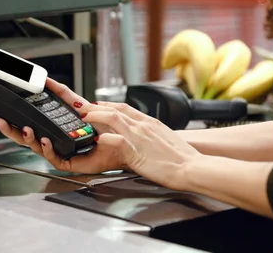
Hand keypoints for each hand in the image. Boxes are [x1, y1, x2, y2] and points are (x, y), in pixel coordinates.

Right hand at [0, 78, 129, 173]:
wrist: (127, 147)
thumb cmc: (112, 130)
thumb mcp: (90, 109)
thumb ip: (72, 99)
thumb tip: (54, 86)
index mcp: (62, 122)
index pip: (40, 111)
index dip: (24, 105)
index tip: (8, 99)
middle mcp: (59, 136)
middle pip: (30, 131)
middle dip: (12, 127)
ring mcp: (62, 149)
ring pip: (37, 145)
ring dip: (27, 137)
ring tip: (23, 130)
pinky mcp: (69, 162)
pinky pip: (53, 158)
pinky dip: (47, 148)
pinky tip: (44, 140)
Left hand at [83, 101, 200, 189]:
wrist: (194, 167)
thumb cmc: (181, 158)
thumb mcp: (163, 139)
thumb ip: (150, 134)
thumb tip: (142, 136)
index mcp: (149, 122)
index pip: (123, 107)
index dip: (106, 105)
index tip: (94, 105)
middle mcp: (143, 125)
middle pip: (114, 109)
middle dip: (94, 107)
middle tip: (79, 107)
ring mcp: (140, 136)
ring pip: (112, 118)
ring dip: (94, 116)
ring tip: (82, 117)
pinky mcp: (138, 151)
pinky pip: (118, 140)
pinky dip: (105, 139)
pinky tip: (97, 139)